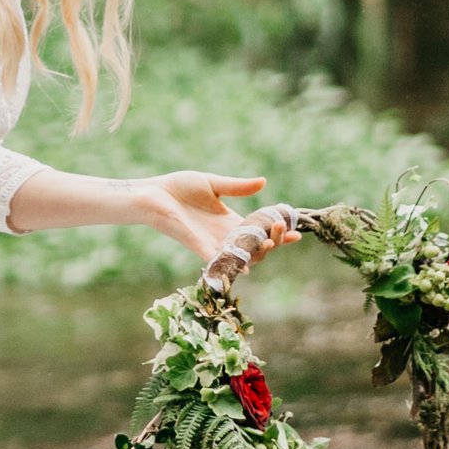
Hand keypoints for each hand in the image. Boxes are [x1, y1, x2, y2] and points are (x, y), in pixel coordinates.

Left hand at [144, 171, 299, 277]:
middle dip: (273, 242)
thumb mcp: (214, 184)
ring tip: (271, 242)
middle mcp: (223, 237)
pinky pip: (215, 258)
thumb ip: (238, 187)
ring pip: (240, 256)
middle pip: (255, 248)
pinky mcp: (195, 244)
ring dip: (257, 253)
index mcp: (229, 223)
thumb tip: (264, 182)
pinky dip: (230, 263)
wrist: (152, 194)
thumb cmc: (178, 188)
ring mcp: (210, 243)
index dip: (278, 234)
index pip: (259, 233)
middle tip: (283, 231)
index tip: (295, 231)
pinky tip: (246, 266)